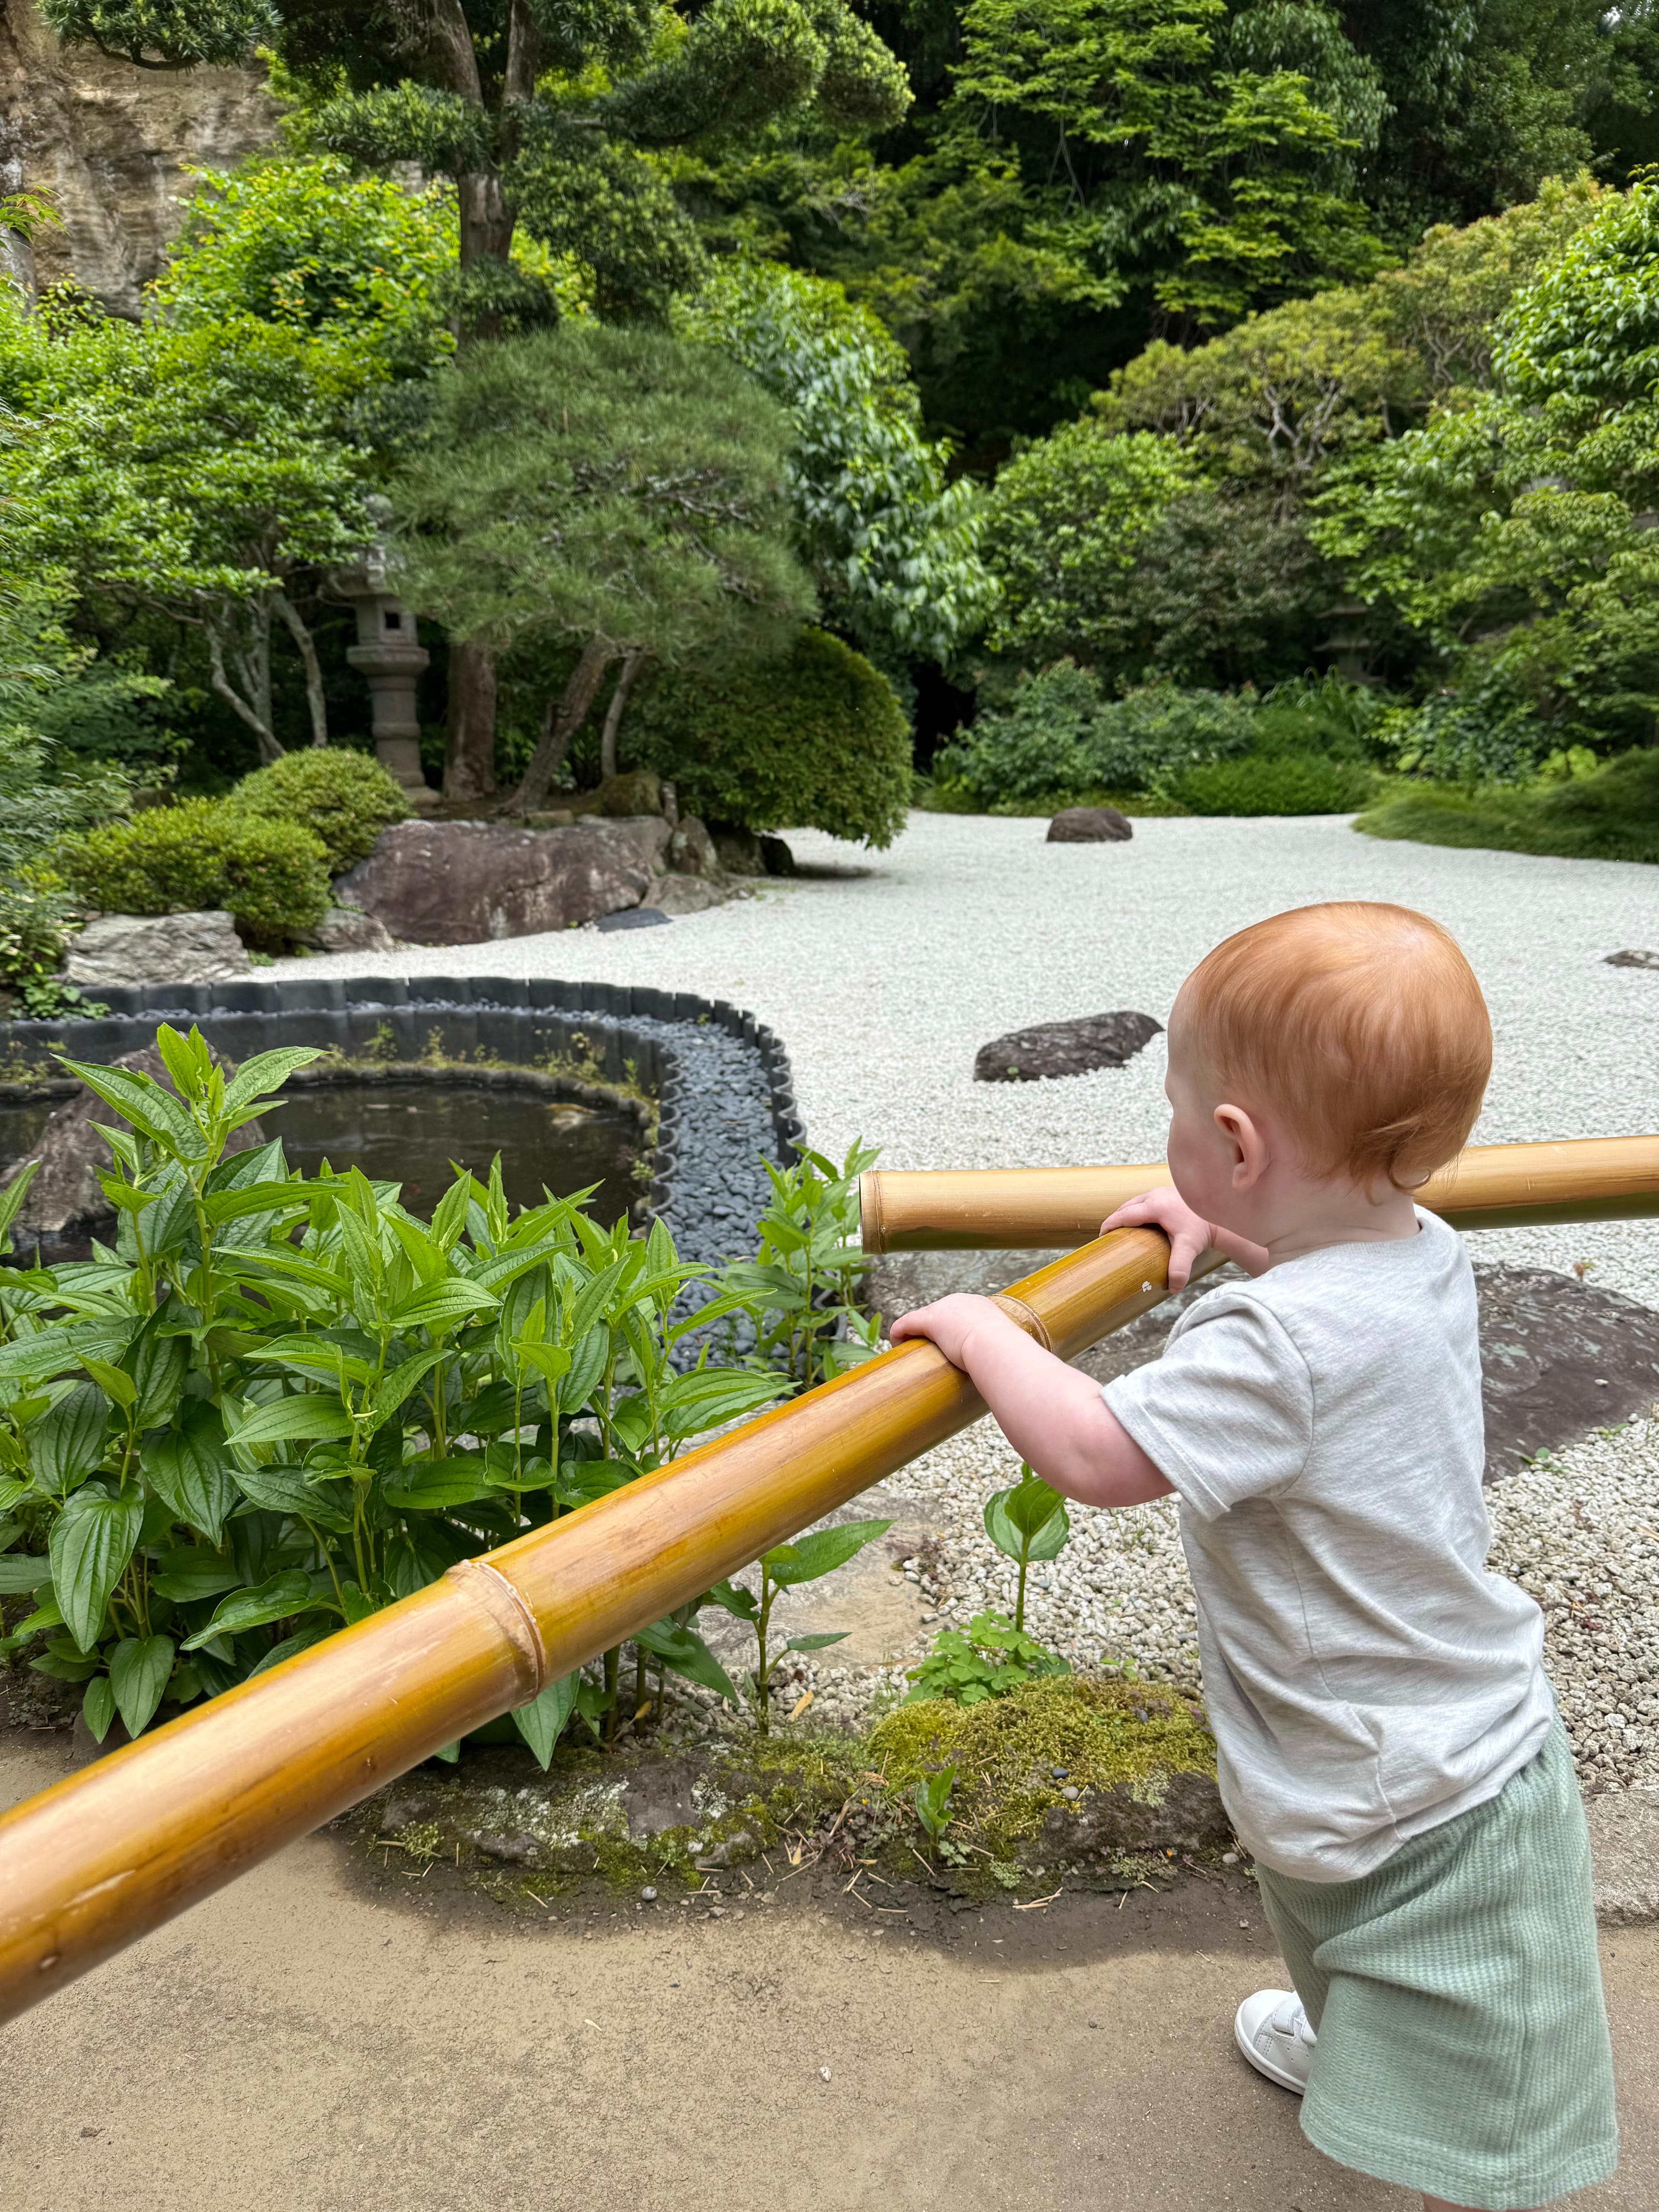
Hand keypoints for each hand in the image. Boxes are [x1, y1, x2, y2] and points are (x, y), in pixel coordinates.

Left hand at [889, 1292, 1007, 1366]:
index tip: (948, 1342)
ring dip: (913, 1332)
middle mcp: (960, 1301)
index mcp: (979, 1305)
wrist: (997, 1346)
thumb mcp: (1003, 1348)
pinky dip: (898, 1333)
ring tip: (910, 1348)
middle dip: (930, 1328)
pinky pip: (906, 1323)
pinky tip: (896, 1344)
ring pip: (920, 1317)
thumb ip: (1000, 1353)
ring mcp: (943, 1308)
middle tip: (927, 1348)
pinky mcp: (929, 1320)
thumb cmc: (1004, 1353)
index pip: (958, 1312)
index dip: (949, 1326)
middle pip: (937, 1312)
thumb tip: (1003, 1368)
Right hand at [1101, 1185, 1213, 1291]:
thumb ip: (1179, 1267)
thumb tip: (1174, 1289)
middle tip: (1110, 1237)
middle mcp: (1155, 1195)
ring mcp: (1161, 1191)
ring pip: (1135, 1202)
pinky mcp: (1167, 1192)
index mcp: (1154, 1206)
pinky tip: (1142, 1223)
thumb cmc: (1203, 1229)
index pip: (1123, 1215)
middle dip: (1116, 1220)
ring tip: (1123, 1231)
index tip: (1102, 1236)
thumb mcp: (1189, 1248)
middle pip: (1126, 1206)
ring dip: (1127, 1215)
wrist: (1221, 1215)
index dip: (1109, 1225)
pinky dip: (1138, 1211)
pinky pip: (1145, 1201)